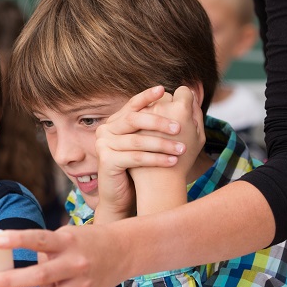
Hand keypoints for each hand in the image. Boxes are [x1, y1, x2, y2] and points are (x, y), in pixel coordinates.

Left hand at [0, 226, 129, 286]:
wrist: (123, 251)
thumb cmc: (85, 241)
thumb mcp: (66, 235)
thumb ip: (43, 249)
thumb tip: (13, 266)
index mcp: (68, 242)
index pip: (41, 239)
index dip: (19, 240)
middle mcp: (76, 264)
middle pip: (41, 275)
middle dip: (11, 281)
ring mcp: (82, 286)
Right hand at [94, 86, 202, 221]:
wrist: (123, 197)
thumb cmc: (139, 169)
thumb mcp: (146, 144)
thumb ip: (154, 126)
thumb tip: (174, 106)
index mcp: (115, 122)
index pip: (132, 105)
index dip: (146, 96)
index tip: (162, 89)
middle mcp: (106, 130)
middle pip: (133, 118)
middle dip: (158, 122)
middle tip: (179, 127)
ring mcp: (104, 145)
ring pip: (137, 140)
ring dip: (162, 144)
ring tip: (182, 148)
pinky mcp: (107, 161)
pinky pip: (136, 157)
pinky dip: (156, 159)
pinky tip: (172, 161)